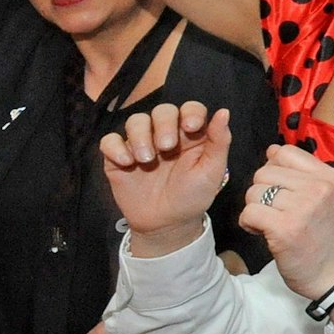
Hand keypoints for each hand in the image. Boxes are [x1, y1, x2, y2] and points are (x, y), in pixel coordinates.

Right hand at [101, 102, 228, 247]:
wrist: (167, 224)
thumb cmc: (194, 195)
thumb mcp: (212, 170)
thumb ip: (219, 141)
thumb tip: (224, 111)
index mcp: (191, 134)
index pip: (190, 109)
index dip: (190, 112)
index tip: (190, 127)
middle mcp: (166, 133)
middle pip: (162, 111)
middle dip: (164, 124)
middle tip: (166, 147)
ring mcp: (141, 144)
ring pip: (136, 121)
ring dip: (140, 135)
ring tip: (146, 159)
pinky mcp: (118, 158)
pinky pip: (109, 141)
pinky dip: (114, 147)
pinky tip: (126, 162)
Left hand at [239, 144, 333, 302]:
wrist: (333, 273)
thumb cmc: (324, 237)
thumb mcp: (325, 197)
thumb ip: (300, 173)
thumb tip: (271, 150)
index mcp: (329, 176)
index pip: (284, 152)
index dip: (273, 171)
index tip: (280, 191)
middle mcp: (319, 187)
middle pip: (264, 172)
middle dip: (261, 192)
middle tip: (274, 211)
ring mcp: (303, 207)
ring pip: (254, 191)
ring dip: (255, 209)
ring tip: (270, 223)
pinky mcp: (286, 228)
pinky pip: (249, 212)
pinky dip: (249, 224)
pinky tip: (262, 232)